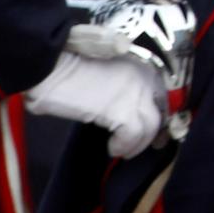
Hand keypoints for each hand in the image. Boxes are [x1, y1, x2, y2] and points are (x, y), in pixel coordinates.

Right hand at [24, 50, 164, 158]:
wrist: (51, 64)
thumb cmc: (69, 63)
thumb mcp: (106, 66)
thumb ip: (122, 79)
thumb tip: (122, 97)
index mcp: (140, 65)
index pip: (162, 93)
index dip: (158, 111)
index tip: (152, 126)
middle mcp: (144, 78)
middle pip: (160, 110)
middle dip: (154, 130)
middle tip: (142, 143)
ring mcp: (135, 94)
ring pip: (150, 126)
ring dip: (138, 142)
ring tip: (123, 149)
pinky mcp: (120, 111)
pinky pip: (132, 136)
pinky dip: (124, 146)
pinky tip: (113, 148)